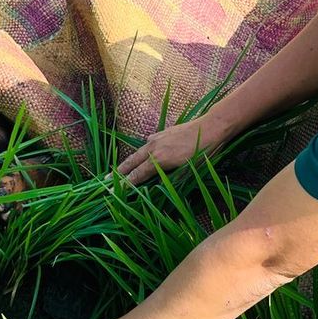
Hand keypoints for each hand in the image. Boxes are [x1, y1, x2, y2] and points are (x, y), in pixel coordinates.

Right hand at [113, 114, 230, 185]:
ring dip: (129, 161)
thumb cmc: (203, 152)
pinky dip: (143, 150)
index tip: (113, 191)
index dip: (125, 184)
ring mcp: (157, 138)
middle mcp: (153, 148)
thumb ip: (169, 177)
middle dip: (119, 172)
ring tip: (120, 169)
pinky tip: (144, 152)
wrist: (211, 127)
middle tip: (105, 180)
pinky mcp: (163, 132)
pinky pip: (148, 143)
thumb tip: (156, 185)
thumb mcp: (187, 170)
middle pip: (131, 162)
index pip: (137, 175)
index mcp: (158, 160)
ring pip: (138, 152)